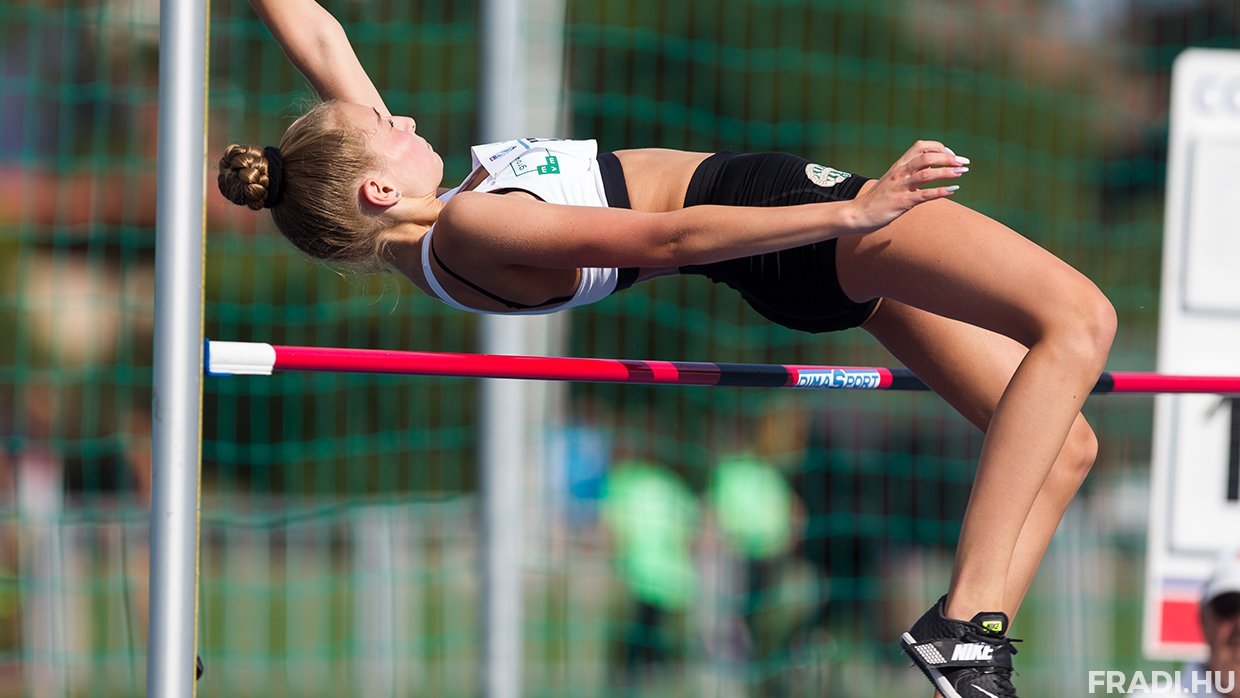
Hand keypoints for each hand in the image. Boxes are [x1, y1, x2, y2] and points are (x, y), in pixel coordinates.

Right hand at [847, 140, 967, 233]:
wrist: (858, 214)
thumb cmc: (877, 199)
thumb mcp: (892, 181)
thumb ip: (909, 174)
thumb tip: (930, 171)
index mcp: (899, 165)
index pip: (921, 146)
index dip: (940, 148)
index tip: (952, 156)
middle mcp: (900, 173)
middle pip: (927, 157)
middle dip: (949, 158)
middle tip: (964, 163)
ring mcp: (900, 187)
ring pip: (927, 173)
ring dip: (948, 172)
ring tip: (963, 172)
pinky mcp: (901, 202)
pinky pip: (924, 195)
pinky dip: (941, 191)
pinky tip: (954, 190)